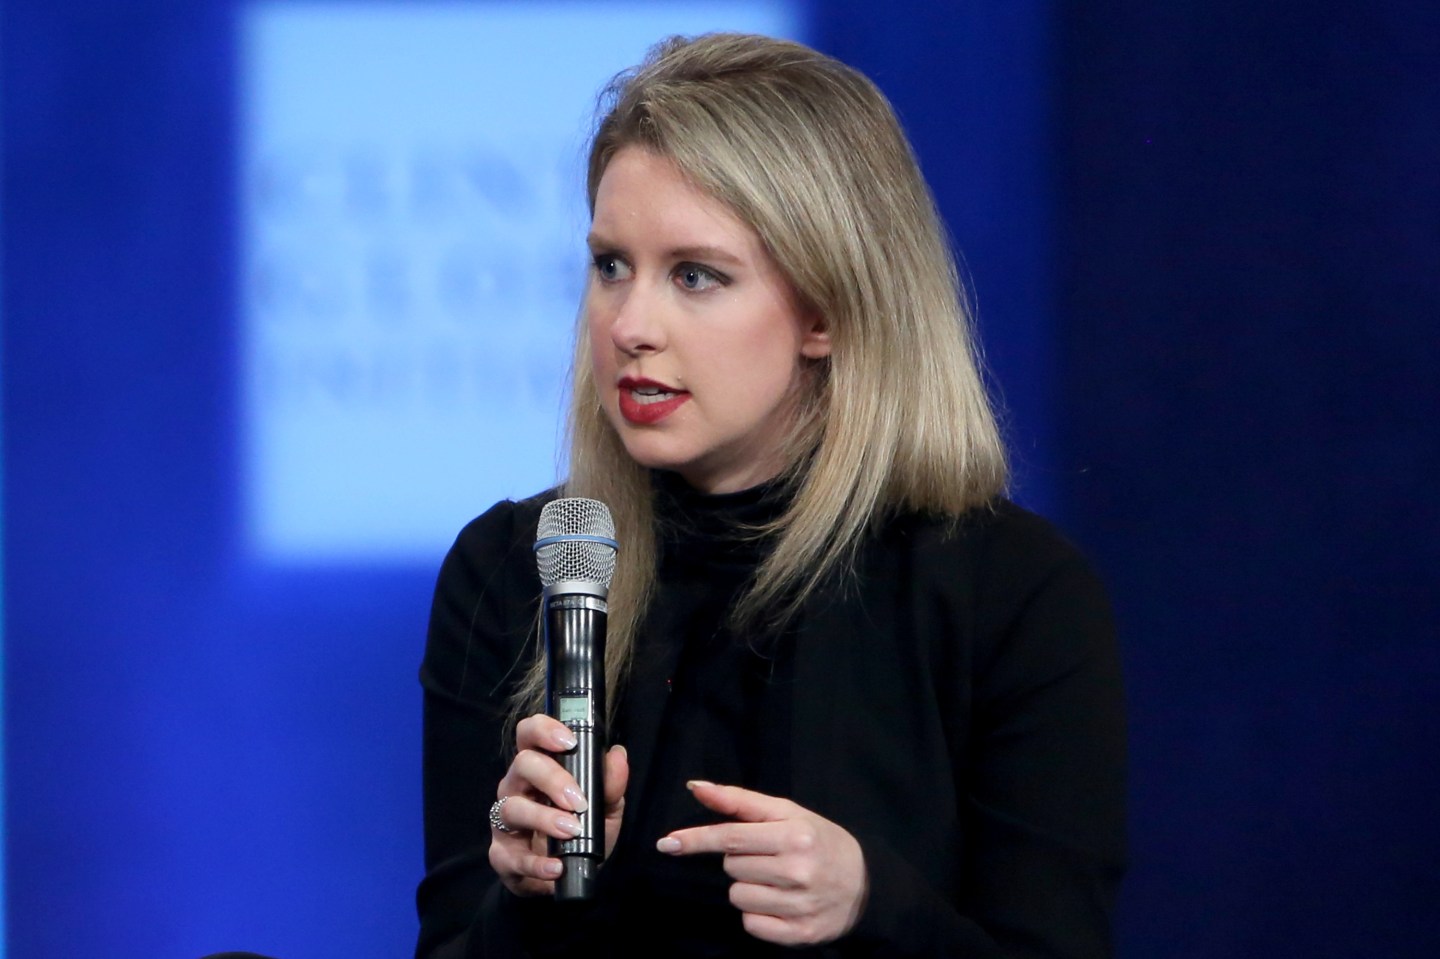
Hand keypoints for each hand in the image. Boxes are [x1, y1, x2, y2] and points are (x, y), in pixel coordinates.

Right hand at [487, 714, 628, 896]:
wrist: (569, 877)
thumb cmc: (581, 832)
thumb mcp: (605, 808)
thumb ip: (611, 784)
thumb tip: (617, 755)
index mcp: (539, 767)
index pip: (529, 734)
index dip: (544, 730)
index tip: (570, 742)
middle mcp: (517, 787)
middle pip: (522, 764)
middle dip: (552, 778)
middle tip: (578, 800)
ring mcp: (505, 821)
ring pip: (513, 808)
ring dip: (544, 818)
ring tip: (571, 831)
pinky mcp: (503, 856)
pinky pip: (512, 857)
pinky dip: (536, 863)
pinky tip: (556, 867)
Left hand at [656, 781, 868, 945]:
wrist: (864, 885)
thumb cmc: (818, 841)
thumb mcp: (786, 812)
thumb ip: (739, 801)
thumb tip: (695, 786)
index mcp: (794, 836)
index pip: (731, 837)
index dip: (696, 840)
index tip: (668, 843)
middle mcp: (797, 871)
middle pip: (731, 868)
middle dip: (741, 861)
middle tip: (768, 858)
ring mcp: (798, 906)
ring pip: (738, 897)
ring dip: (748, 889)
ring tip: (776, 882)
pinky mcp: (798, 935)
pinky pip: (751, 925)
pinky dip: (758, 915)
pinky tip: (779, 904)